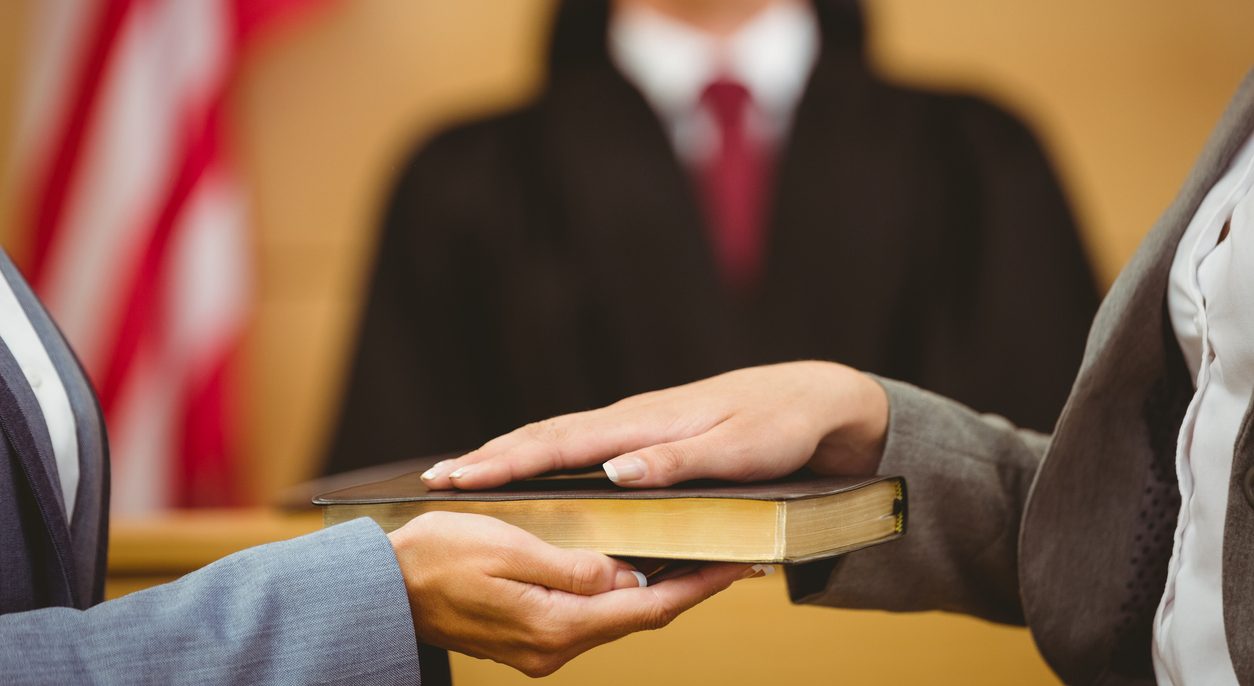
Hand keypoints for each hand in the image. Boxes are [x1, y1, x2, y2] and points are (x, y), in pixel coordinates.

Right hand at [388, 511, 753, 676]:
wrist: (381, 589)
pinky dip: (616, 595)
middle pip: (639, 616)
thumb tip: (628, 577)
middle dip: (685, 588)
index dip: (698, 586)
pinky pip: (587, 617)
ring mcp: (540, 649)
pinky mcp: (528, 639)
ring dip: (652, 591)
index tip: (737, 567)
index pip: (648, 608)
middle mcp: (554, 648)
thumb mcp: (508, 548)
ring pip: (614, 617)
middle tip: (726, 557)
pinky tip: (628, 571)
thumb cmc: (435, 558)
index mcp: (556, 625)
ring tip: (690, 558)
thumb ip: (573, 567)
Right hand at [420, 361, 888, 489]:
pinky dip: (543, 454)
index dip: (505, 462)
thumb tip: (613, 473)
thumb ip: (677, 463)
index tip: (457, 476)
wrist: (812, 397)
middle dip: (488, 457)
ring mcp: (636, 424)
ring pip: (558, 438)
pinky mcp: (646, 434)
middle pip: (545, 436)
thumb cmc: (778, 426)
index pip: (560, 444)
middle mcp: (631, 420)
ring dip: (509, 455)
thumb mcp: (738, 451)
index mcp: (645, 424)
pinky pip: (580, 444)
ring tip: (463, 474)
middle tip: (435, 479)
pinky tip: (531, 468)